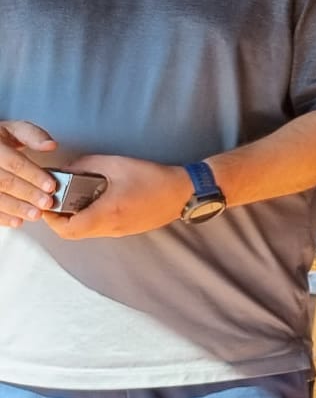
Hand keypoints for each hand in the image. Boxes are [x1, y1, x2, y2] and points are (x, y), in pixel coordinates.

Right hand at [0, 120, 58, 226]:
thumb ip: (33, 135)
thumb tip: (50, 145)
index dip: (34, 176)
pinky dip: (2, 217)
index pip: (15, 163)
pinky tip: (16, 221)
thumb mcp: (13, 129)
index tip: (51, 186)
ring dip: (16, 208)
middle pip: (5, 182)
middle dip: (28, 194)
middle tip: (47, 203)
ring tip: (34, 214)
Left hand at [42, 155, 195, 239]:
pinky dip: (89, 218)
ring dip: (74, 218)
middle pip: (73, 233)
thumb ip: (86, 164)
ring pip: (86, 232)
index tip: (48, 202)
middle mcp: (110, 227)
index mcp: (106, 213)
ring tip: (75, 198)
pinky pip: (99, 228)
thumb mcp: (117, 164)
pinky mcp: (126, 229)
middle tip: (57, 201)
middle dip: (59, 219)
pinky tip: (95, 201)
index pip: (67, 228)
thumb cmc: (153, 178)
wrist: (184, 192)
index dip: (51, 218)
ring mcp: (119, 232)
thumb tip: (66, 169)